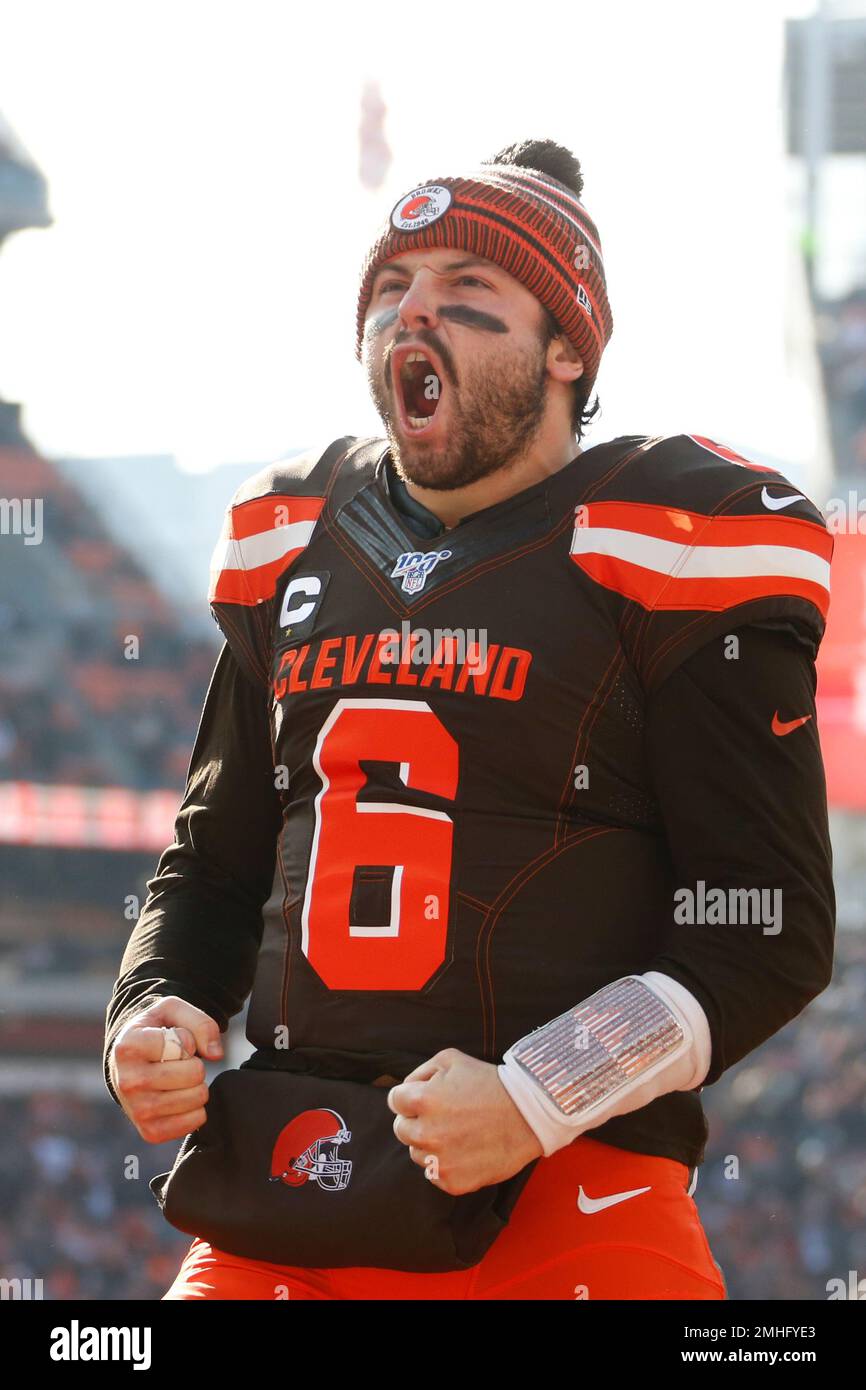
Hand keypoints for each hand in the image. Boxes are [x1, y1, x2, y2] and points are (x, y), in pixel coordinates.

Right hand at [109, 996, 222, 1143]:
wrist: (129, 1062)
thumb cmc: (154, 1031)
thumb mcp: (172, 1010)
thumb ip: (200, 1022)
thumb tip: (216, 1054)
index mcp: (127, 1048)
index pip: (183, 1045)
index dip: (187, 1039)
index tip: (170, 1040)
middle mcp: (127, 1082)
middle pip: (194, 1074)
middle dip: (195, 1063)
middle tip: (178, 1061)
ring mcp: (137, 1111)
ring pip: (197, 1097)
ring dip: (197, 1085)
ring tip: (177, 1078)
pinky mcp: (150, 1132)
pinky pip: (196, 1121)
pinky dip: (197, 1107)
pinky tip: (179, 1096)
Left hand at [387, 1048, 542, 1194]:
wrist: (528, 1115)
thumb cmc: (489, 1083)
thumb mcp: (451, 1060)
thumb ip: (420, 1073)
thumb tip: (405, 1090)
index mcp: (423, 1100)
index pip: (394, 1101)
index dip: (410, 1097)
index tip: (426, 1098)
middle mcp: (426, 1133)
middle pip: (401, 1130)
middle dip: (416, 1120)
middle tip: (443, 1116)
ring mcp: (439, 1160)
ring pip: (417, 1154)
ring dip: (430, 1144)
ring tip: (457, 1132)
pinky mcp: (453, 1182)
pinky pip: (434, 1174)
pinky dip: (445, 1164)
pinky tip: (464, 1150)